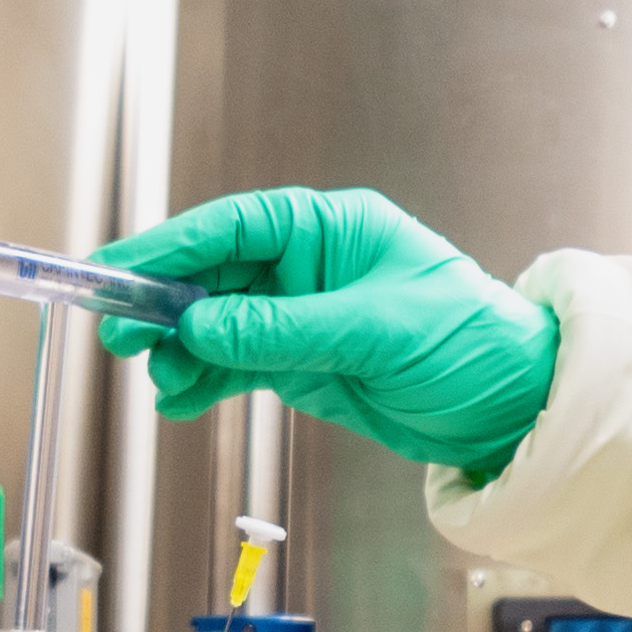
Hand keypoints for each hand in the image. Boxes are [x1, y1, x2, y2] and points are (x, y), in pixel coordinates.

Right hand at [97, 187, 562, 478]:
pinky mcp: (302, 362)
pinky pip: (236, 365)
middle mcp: (309, 265)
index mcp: (331, 228)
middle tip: (118, 332)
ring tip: (157, 379)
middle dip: (163, 304)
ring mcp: (301, 315)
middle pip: (213, 274)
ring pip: (216, 325)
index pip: (234, 225)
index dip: (171, 244)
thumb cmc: (471, 342)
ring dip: (179, 350)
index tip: (121, 265)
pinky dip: (203, 382)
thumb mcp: (374, 332)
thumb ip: (282, 331)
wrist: (513, 406)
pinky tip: (177, 399)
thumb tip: (200, 328)